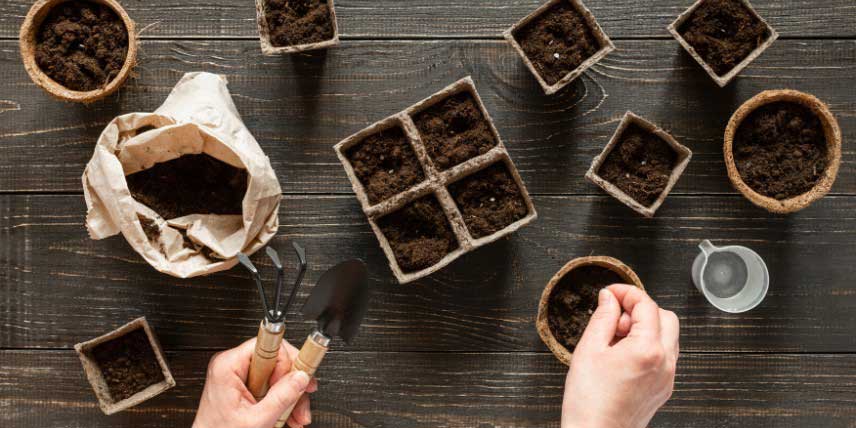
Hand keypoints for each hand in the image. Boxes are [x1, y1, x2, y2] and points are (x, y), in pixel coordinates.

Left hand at [193, 338, 318, 427]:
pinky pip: (271, 386)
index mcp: (229, 366)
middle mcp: (233, 366)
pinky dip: (282, 401)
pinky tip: (288, 416)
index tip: (300, 376)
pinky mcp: (244, 387)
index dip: (286, 362)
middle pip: (277, 361)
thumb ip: (281, 397)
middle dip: (294, 384)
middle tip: (302, 398)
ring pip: (278, 375)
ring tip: (296, 417)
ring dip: (291, 397)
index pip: (268, 344)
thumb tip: (301, 377)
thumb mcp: (256, 419)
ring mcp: (239, 377)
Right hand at [561, 284, 678, 427]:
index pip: (646, 305)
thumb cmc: (589, 400)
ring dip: (646, 328)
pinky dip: (649, 346)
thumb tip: (609, 298)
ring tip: (616, 339)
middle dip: (641, 310)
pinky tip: (623, 355)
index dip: (626, 292)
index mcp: (647, 349)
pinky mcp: (663, 389)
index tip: (610, 293)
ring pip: (668, 337)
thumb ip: (603, 317)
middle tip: (615, 317)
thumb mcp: (589, 349)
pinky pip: (665, 356)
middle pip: (666, 317)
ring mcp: (667, 377)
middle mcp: (665, 363)